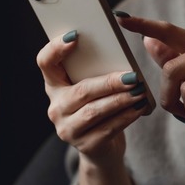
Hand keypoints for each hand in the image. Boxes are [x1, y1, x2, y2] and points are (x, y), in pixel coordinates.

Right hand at [36, 31, 148, 166]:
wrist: (101, 149)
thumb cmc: (98, 108)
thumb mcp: (91, 88)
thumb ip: (96, 72)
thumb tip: (120, 54)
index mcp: (54, 86)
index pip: (45, 62)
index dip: (56, 48)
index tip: (76, 36)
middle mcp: (56, 108)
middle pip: (81, 91)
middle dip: (109, 83)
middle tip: (132, 76)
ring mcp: (68, 129)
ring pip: (94, 111)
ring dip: (120, 100)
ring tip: (139, 91)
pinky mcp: (86, 146)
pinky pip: (108, 128)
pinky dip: (126, 117)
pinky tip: (139, 108)